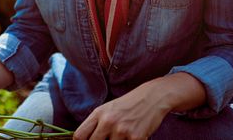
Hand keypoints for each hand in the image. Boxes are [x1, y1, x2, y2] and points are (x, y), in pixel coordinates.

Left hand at [73, 72, 205, 139]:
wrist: (152, 97)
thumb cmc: (128, 104)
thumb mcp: (107, 109)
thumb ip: (96, 124)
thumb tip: (86, 139)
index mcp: (98, 114)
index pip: (80, 135)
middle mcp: (108, 122)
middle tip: (108, 138)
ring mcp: (122, 131)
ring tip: (122, 135)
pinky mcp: (136, 138)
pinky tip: (132, 136)